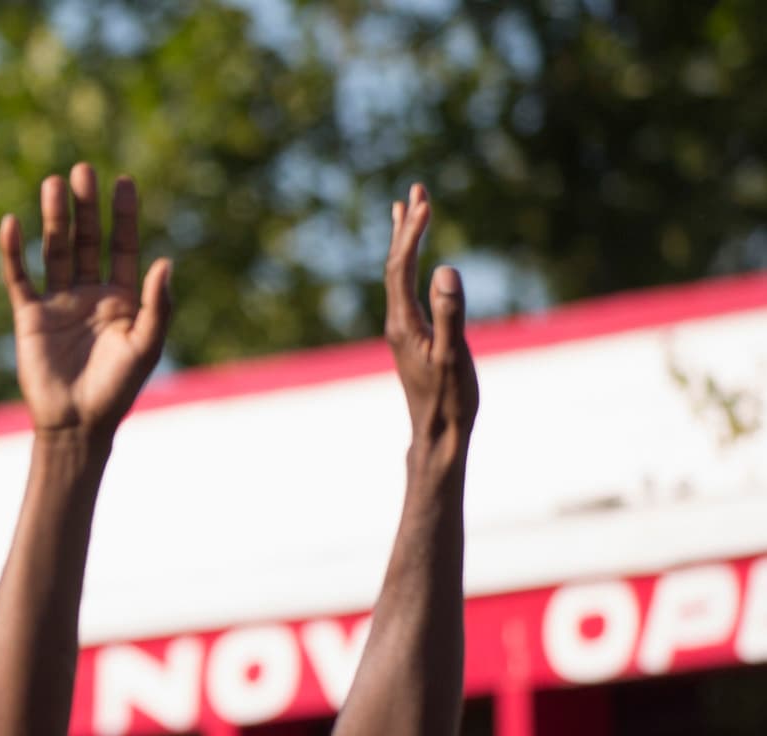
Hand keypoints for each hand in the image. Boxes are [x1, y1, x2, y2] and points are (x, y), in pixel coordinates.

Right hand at [0, 164, 171, 435]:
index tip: (122, 182)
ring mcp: (58, 303)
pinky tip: (12, 225)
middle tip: (83, 170)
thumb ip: (157, 304)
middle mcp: (89, 294)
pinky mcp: (29, 317)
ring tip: (54, 183)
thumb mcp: (147, 344)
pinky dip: (14, 252)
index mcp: (121, 298)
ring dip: (53, 218)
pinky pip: (20, 278)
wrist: (76, 423)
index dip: (122, 215)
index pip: (121, 245)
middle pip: (85, 239)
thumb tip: (164, 261)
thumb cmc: (117, 388)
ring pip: (54, 251)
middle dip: (85, 207)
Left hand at [384, 186, 475, 458]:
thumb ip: (451, 313)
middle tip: (416, 188)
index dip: (411, 233)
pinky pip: (408, 289)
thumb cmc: (450, 398)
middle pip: (396, 264)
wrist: (438, 434)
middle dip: (406, 225)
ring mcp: (404, 328)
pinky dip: (411, 264)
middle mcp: (397, 322)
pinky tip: (416, 263)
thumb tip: (444, 270)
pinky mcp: (414, 336)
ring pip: (400, 275)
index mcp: (403, 323)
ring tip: (408, 209)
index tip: (423, 200)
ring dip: (406, 240)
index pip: (400, 267)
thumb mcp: (454, 355)